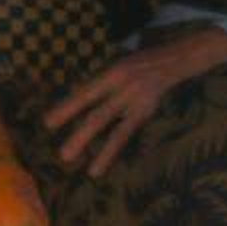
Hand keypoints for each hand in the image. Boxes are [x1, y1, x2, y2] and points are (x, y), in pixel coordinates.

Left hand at [45, 27, 226, 176]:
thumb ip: (103, 82)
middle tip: (63, 155)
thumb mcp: (119, 64)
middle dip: (79, 135)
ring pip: (112, 128)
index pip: (85, 94)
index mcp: (113, 73)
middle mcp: (124, 88)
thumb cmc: (143, 60)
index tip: (47, 123)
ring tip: (82, 166)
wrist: (179, 59)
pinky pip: (127, 133)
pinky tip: (100, 166)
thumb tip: (80, 99)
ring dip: (96, 148)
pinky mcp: (147, 112)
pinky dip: (113, 151)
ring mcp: (137, 102)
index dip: (66, 108)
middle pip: (98, 115)